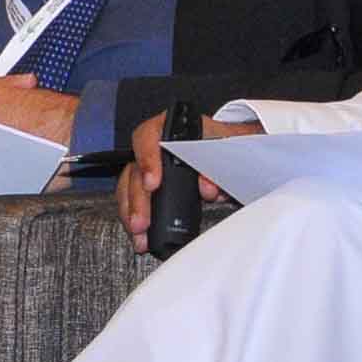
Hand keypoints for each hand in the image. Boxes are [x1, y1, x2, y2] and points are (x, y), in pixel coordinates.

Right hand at [116, 107, 258, 252]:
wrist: (232, 152)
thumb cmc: (227, 144)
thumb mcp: (228, 147)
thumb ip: (218, 163)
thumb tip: (206, 186)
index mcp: (171, 127)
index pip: (148, 137)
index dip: (147, 160)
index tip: (152, 183)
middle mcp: (154, 146)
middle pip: (135, 170)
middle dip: (138, 200)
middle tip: (142, 221)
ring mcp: (149, 166)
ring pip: (130, 188)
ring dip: (133, 212)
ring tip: (139, 233)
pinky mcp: (150, 187)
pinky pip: (134, 200)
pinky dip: (137, 218)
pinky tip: (141, 234)